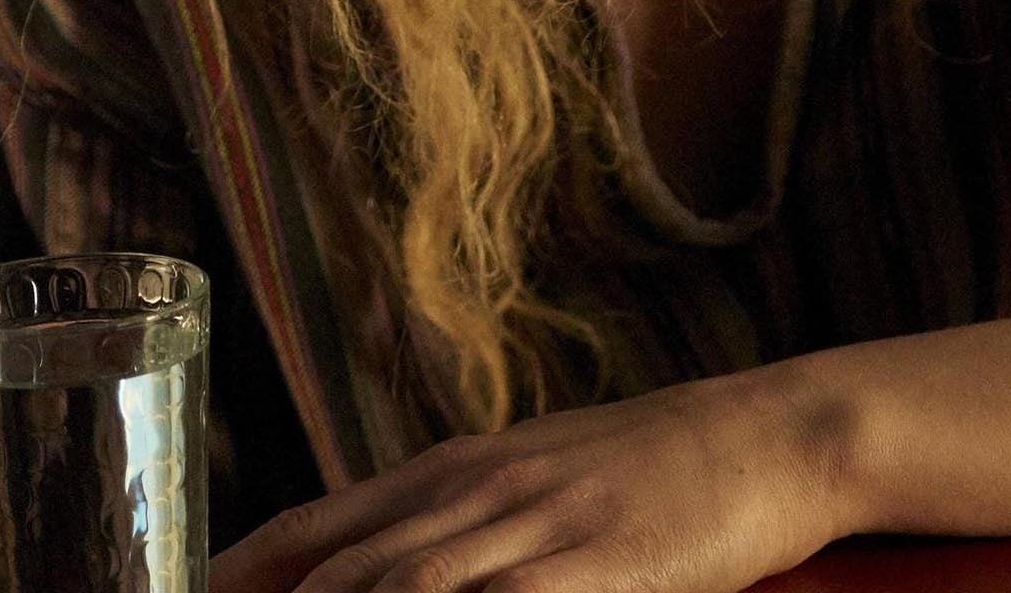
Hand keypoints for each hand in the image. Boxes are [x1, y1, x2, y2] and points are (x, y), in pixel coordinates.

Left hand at [208, 364, 855, 592]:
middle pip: (338, 575)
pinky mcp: (594, 567)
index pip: (308, 532)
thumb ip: (452, 515)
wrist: (772, 434)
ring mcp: (533, 529)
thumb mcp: (535, 471)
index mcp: (451, 473)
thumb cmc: (656, 464)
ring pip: (401, 592)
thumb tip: (367, 561)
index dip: (237, 577)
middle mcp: (474, 494)